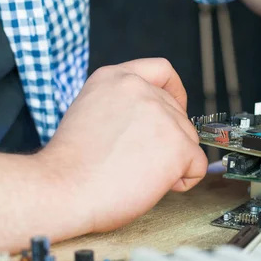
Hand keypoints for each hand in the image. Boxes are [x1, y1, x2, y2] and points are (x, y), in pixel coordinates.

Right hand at [38, 58, 207, 232]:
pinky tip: (155, 184)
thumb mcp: (91, 112)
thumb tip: (148, 123)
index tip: (175, 106)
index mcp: (116, 79)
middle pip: (178, 114)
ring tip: (138, 173)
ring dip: (173, 161)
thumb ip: (123, 107)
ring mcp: (162, 116)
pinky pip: (198, 165)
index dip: (174, 91)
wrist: (62, 190)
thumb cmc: (70, 166)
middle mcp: (141, 91)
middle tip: (137, 160)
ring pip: (189, 140)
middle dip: (167, 139)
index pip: (162, 70)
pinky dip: (183, 180)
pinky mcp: (178, 145)